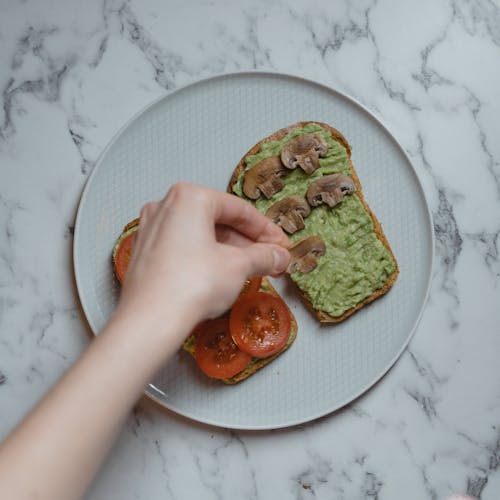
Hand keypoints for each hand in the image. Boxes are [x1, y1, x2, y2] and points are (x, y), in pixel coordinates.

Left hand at [114, 182, 289, 338]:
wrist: (150, 321)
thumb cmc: (191, 285)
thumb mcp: (239, 266)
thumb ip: (264, 256)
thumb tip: (279, 256)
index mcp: (189, 197)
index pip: (239, 209)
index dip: (266, 230)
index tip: (280, 245)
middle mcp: (165, 206)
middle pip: (218, 220)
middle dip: (247, 242)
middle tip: (269, 259)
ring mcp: (152, 229)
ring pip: (200, 234)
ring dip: (228, 250)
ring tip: (250, 269)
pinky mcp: (145, 252)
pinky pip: (183, 246)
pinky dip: (205, 256)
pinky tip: (221, 274)